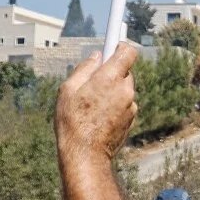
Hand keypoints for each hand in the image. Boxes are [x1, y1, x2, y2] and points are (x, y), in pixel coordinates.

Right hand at [56, 44, 138, 160]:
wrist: (85, 154)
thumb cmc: (72, 121)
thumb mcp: (68, 90)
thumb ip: (84, 68)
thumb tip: (97, 56)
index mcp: (110, 78)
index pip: (128, 52)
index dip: (120, 47)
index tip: (113, 45)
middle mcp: (125, 90)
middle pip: (125, 71)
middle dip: (112, 72)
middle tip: (93, 81)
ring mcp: (131, 105)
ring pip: (124, 88)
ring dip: (113, 90)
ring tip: (93, 104)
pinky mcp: (132, 119)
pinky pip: (125, 103)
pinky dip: (116, 105)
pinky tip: (99, 116)